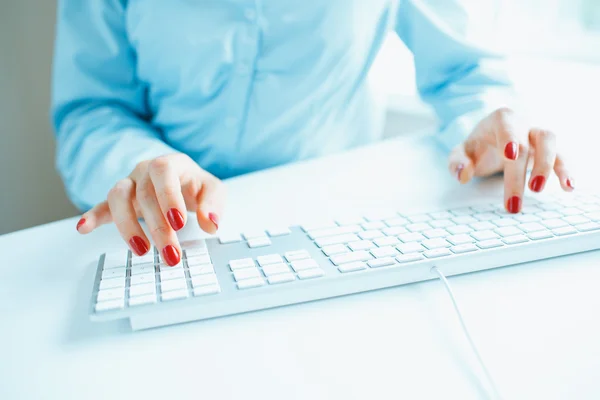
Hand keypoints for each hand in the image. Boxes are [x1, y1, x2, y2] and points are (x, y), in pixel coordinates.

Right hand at [75, 153, 225, 264]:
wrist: (182, 181)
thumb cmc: (196, 186)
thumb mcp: (213, 190)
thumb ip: (214, 204)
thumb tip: (210, 223)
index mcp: (169, 163)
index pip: (163, 172)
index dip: (168, 196)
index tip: (178, 222)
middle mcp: (145, 170)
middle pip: (144, 194)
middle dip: (157, 227)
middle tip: (171, 253)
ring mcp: (129, 184)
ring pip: (118, 197)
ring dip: (127, 225)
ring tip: (142, 251)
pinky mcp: (118, 201)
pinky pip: (102, 206)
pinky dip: (92, 216)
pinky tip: (83, 228)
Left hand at [448, 108, 573, 212]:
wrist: (494, 138)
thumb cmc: (479, 146)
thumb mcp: (462, 152)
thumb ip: (457, 162)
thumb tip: (462, 174)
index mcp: (500, 120)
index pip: (507, 125)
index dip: (510, 138)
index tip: (510, 156)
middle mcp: (523, 123)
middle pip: (527, 143)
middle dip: (519, 174)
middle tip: (512, 202)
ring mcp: (539, 134)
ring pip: (550, 143)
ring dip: (547, 167)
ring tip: (537, 189)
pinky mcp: (551, 148)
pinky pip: (563, 156)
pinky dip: (566, 171)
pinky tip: (568, 188)